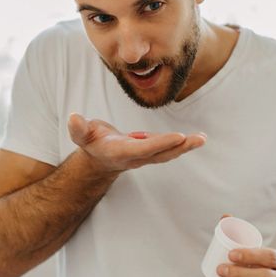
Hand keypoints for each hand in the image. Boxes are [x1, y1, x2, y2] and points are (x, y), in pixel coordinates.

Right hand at [67, 113, 205, 174]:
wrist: (98, 158)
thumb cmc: (91, 142)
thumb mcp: (81, 135)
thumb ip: (78, 128)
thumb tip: (73, 117)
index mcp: (121, 152)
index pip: (144, 148)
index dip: (161, 143)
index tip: (177, 137)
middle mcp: (136, 157)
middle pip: (162, 154)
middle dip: (180, 147)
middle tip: (198, 140)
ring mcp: (145, 156)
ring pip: (168, 153)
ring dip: (186, 146)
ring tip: (202, 139)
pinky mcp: (151, 151)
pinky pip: (168, 148)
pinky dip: (182, 144)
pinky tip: (195, 139)